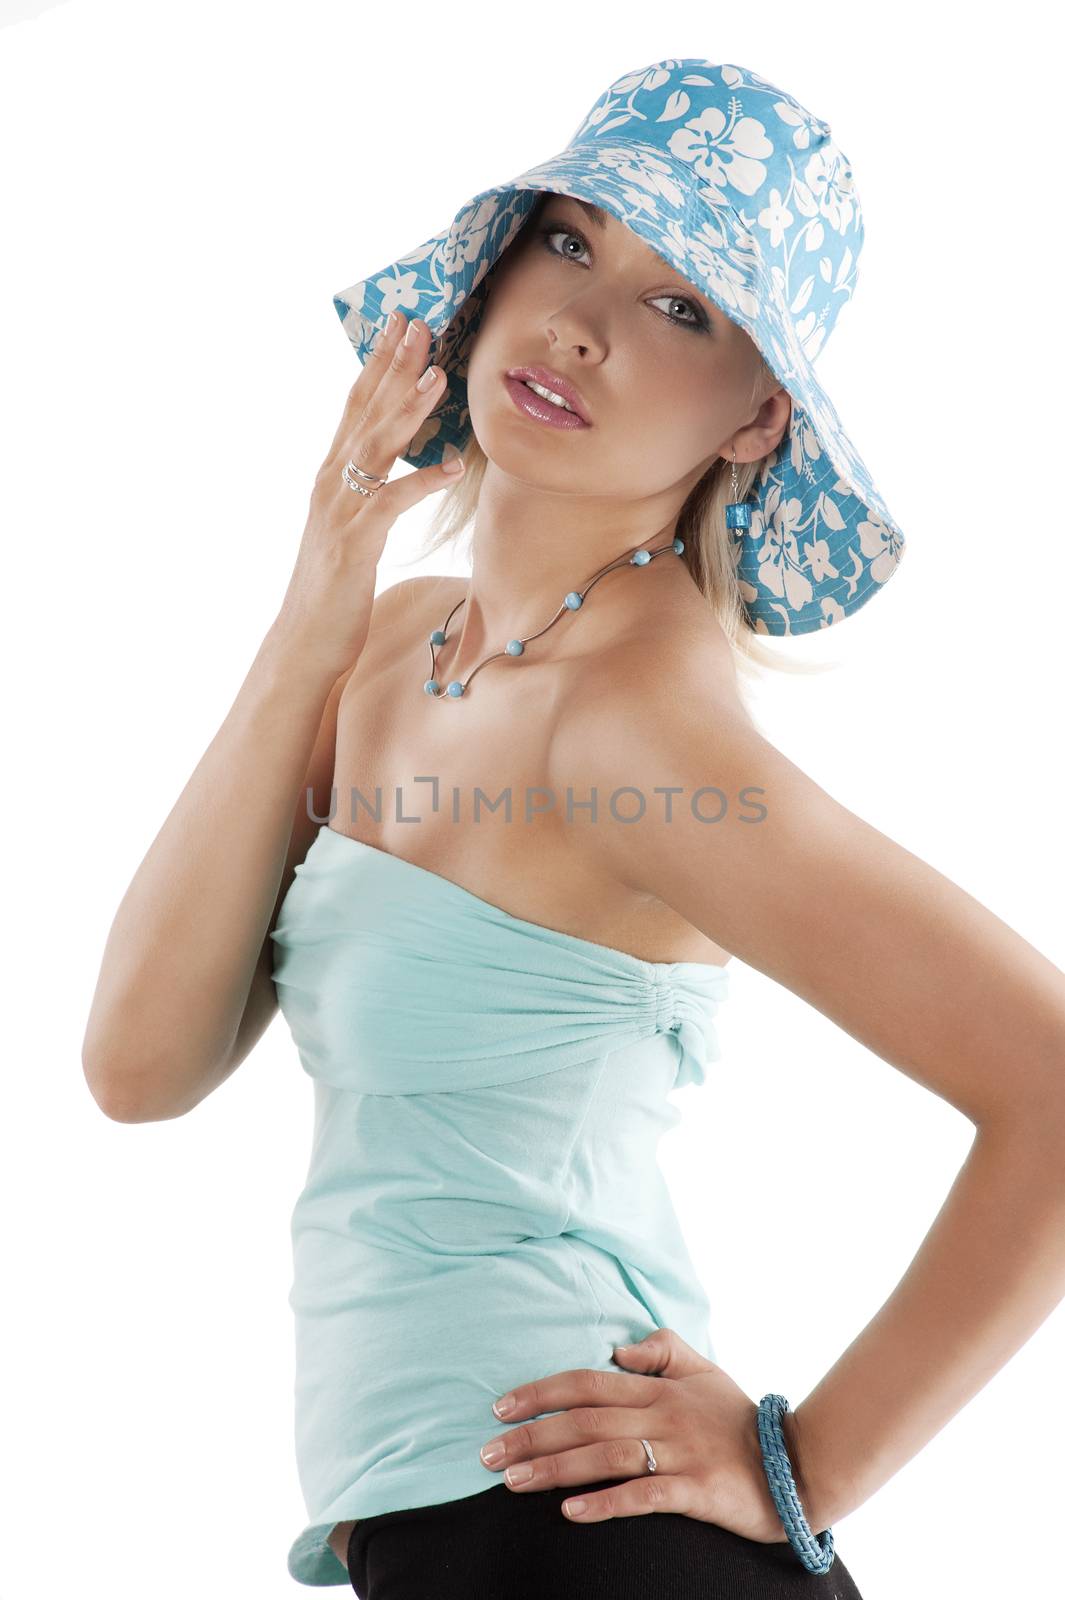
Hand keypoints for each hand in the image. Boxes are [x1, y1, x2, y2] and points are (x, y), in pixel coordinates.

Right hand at [272, 310, 464, 680]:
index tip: (400, 323)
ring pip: (376, 448)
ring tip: (438, 376)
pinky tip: (451, 467)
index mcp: (330, 475)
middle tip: (419, 323)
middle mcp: (330, 483)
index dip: (377, 362)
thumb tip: (397, 467)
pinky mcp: (354, 542)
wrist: (305, 640)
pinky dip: (422, 482)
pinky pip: (391, 503)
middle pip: (364, 412)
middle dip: (393, 366)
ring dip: (408, 410)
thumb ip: (369, 492)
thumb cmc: (334, 587)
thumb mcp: (351, 527)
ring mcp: (339, 510)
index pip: (355, 405)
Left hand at [478, 1326, 801, 1542]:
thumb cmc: (742, 1419)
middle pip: (585, 1420)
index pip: (588, 1381)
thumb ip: (661, 1349)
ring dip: (554, 1468)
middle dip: (531, 1435)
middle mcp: (664, 1415)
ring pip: (605, 1455)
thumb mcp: (704, 1370)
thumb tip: (615, 1348)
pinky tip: (570, 1513)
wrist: (799, 1464)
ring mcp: (681, 1454)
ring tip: (512, 1482)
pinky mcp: (698, 1492)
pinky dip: (605, 1502)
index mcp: (660, 1388)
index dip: (541, 1391)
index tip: (500, 1406)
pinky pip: (644, 1495)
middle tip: (486, 1454)